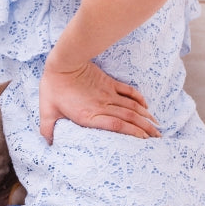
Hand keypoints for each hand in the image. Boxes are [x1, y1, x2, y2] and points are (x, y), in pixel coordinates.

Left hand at [39, 61, 159, 143]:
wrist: (63, 62)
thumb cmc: (53, 87)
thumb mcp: (47, 110)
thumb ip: (47, 128)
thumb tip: (47, 143)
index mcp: (90, 115)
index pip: (116, 126)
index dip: (132, 132)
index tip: (144, 140)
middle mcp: (103, 105)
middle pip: (129, 118)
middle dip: (146, 129)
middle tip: (158, 138)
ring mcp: (108, 94)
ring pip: (132, 107)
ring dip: (146, 117)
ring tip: (157, 127)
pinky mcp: (109, 83)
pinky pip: (128, 92)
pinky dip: (139, 99)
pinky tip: (146, 107)